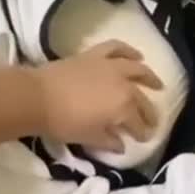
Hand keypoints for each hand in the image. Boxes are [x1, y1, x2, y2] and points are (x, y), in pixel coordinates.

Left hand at [33, 40, 162, 151]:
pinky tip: (136, 55)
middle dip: (149, 112)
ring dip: (149, 77)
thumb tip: (122, 145)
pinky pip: (116, 48)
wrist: (37, 96)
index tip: (145, 139)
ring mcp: (110, 66)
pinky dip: (128, 51)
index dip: (143, 133)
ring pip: (137, 69)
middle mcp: (124, 84)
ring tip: (157, 83)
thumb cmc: (64, 122)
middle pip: (142, 99)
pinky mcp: (95, 54)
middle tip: (152, 120)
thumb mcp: (89, 137)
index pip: (138, 124)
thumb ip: (109, 141)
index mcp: (124, 107)